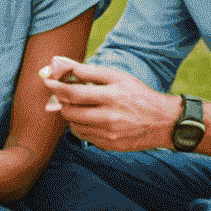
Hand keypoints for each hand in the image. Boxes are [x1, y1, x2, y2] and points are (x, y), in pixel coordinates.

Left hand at [38, 56, 180, 151]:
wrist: (163, 122)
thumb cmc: (139, 95)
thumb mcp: (118, 77)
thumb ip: (91, 72)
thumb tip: (67, 65)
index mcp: (110, 96)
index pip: (73, 93)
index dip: (57, 87)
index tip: (48, 82)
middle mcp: (108, 117)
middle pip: (70, 112)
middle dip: (62, 102)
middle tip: (63, 95)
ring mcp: (107, 134)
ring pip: (74, 126)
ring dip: (71, 115)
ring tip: (78, 106)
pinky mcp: (108, 145)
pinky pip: (84, 136)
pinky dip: (81, 126)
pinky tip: (89, 119)